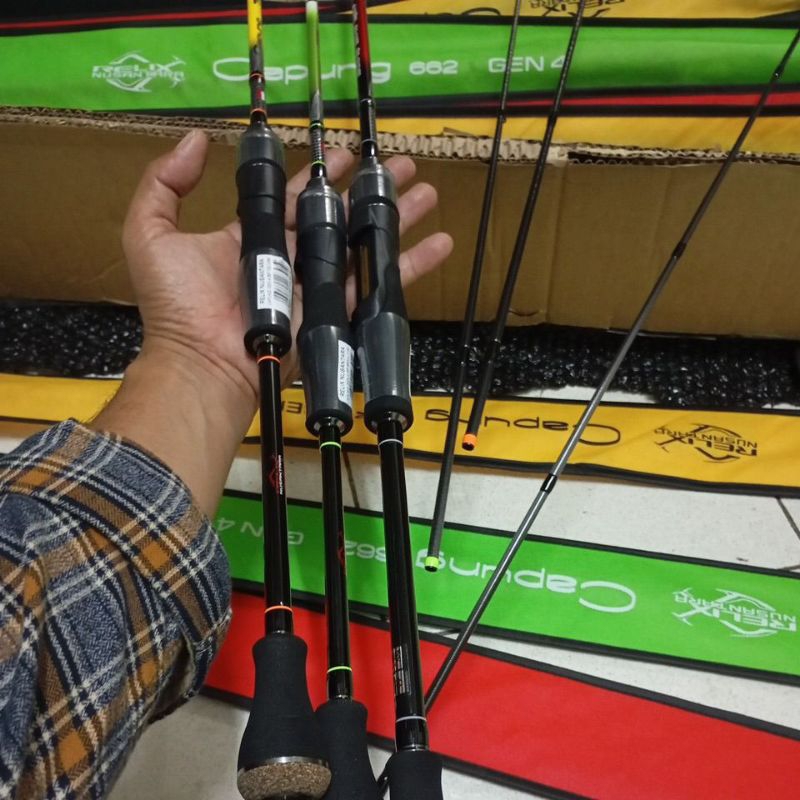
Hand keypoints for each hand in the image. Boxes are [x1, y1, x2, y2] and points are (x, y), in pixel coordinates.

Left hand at [123, 129, 453, 415]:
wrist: (204, 365)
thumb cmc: (178, 303)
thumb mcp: (151, 233)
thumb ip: (165, 183)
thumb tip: (198, 140)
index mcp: (254, 237)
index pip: (293, 197)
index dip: (321, 173)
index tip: (348, 152)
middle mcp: (290, 258)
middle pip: (339, 216)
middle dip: (370, 188)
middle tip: (402, 165)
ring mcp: (317, 286)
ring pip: (365, 243)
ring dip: (396, 217)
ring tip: (427, 192)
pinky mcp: (338, 313)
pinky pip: (380, 286)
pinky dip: (411, 265)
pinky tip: (440, 242)